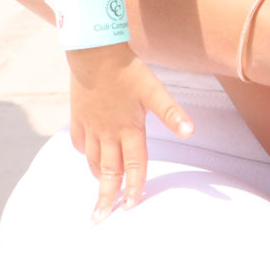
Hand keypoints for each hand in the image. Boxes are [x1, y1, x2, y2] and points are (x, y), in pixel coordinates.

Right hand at [69, 44, 193, 217]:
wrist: (93, 51)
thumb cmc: (127, 70)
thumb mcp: (154, 90)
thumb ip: (172, 113)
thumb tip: (191, 131)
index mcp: (130, 129)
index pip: (134, 166)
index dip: (134, 187)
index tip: (131, 207)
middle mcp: (109, 133)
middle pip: (109, 171)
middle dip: (106, 197)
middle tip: (100, 218)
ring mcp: (91, 126)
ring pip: (93, 159)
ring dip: (98, 176)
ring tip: (101, 189)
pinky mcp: (78, 116)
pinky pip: (80, 142)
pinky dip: (85, 153)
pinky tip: (87, 156)